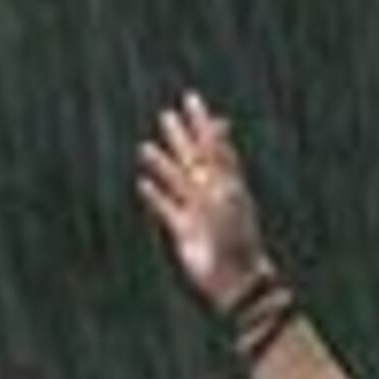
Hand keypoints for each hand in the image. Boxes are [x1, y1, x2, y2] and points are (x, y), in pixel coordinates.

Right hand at [136, 93, 277, 313]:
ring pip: (175, 181)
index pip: (212, 144)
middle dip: (180, 137)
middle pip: (192, 158)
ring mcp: (195, 212)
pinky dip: (154, 197)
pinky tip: (143, 185)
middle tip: (166, 116)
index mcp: (226, 180)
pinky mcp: (182, 232)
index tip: (192, 101)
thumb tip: (216, 125)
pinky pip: (165, 209)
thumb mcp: (227, 191)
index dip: (202, 123)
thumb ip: (219, 159)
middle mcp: (210, 193)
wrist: (234, 277)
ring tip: (145, 147)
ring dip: (161, 164)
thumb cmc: (235, 236)